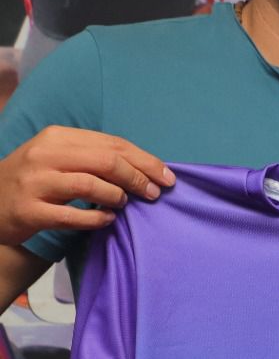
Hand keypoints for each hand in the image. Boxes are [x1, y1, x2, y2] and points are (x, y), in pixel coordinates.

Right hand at [0, 126, 174, 244]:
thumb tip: (144, 167)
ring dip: (117, 196)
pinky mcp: (30, 211)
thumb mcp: (59, 157)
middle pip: (106, 161)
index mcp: (57, 137)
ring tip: (124, 203)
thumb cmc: (35, 179)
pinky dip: (97, 219)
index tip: (167, 176)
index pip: (112, 144)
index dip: (145, 160)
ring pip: (91, 185)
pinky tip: (107, 220)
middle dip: (138, 177)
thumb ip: (94, 156)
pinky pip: (73, 215)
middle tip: (155, 193)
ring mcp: (35, 183)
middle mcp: (44, 155)